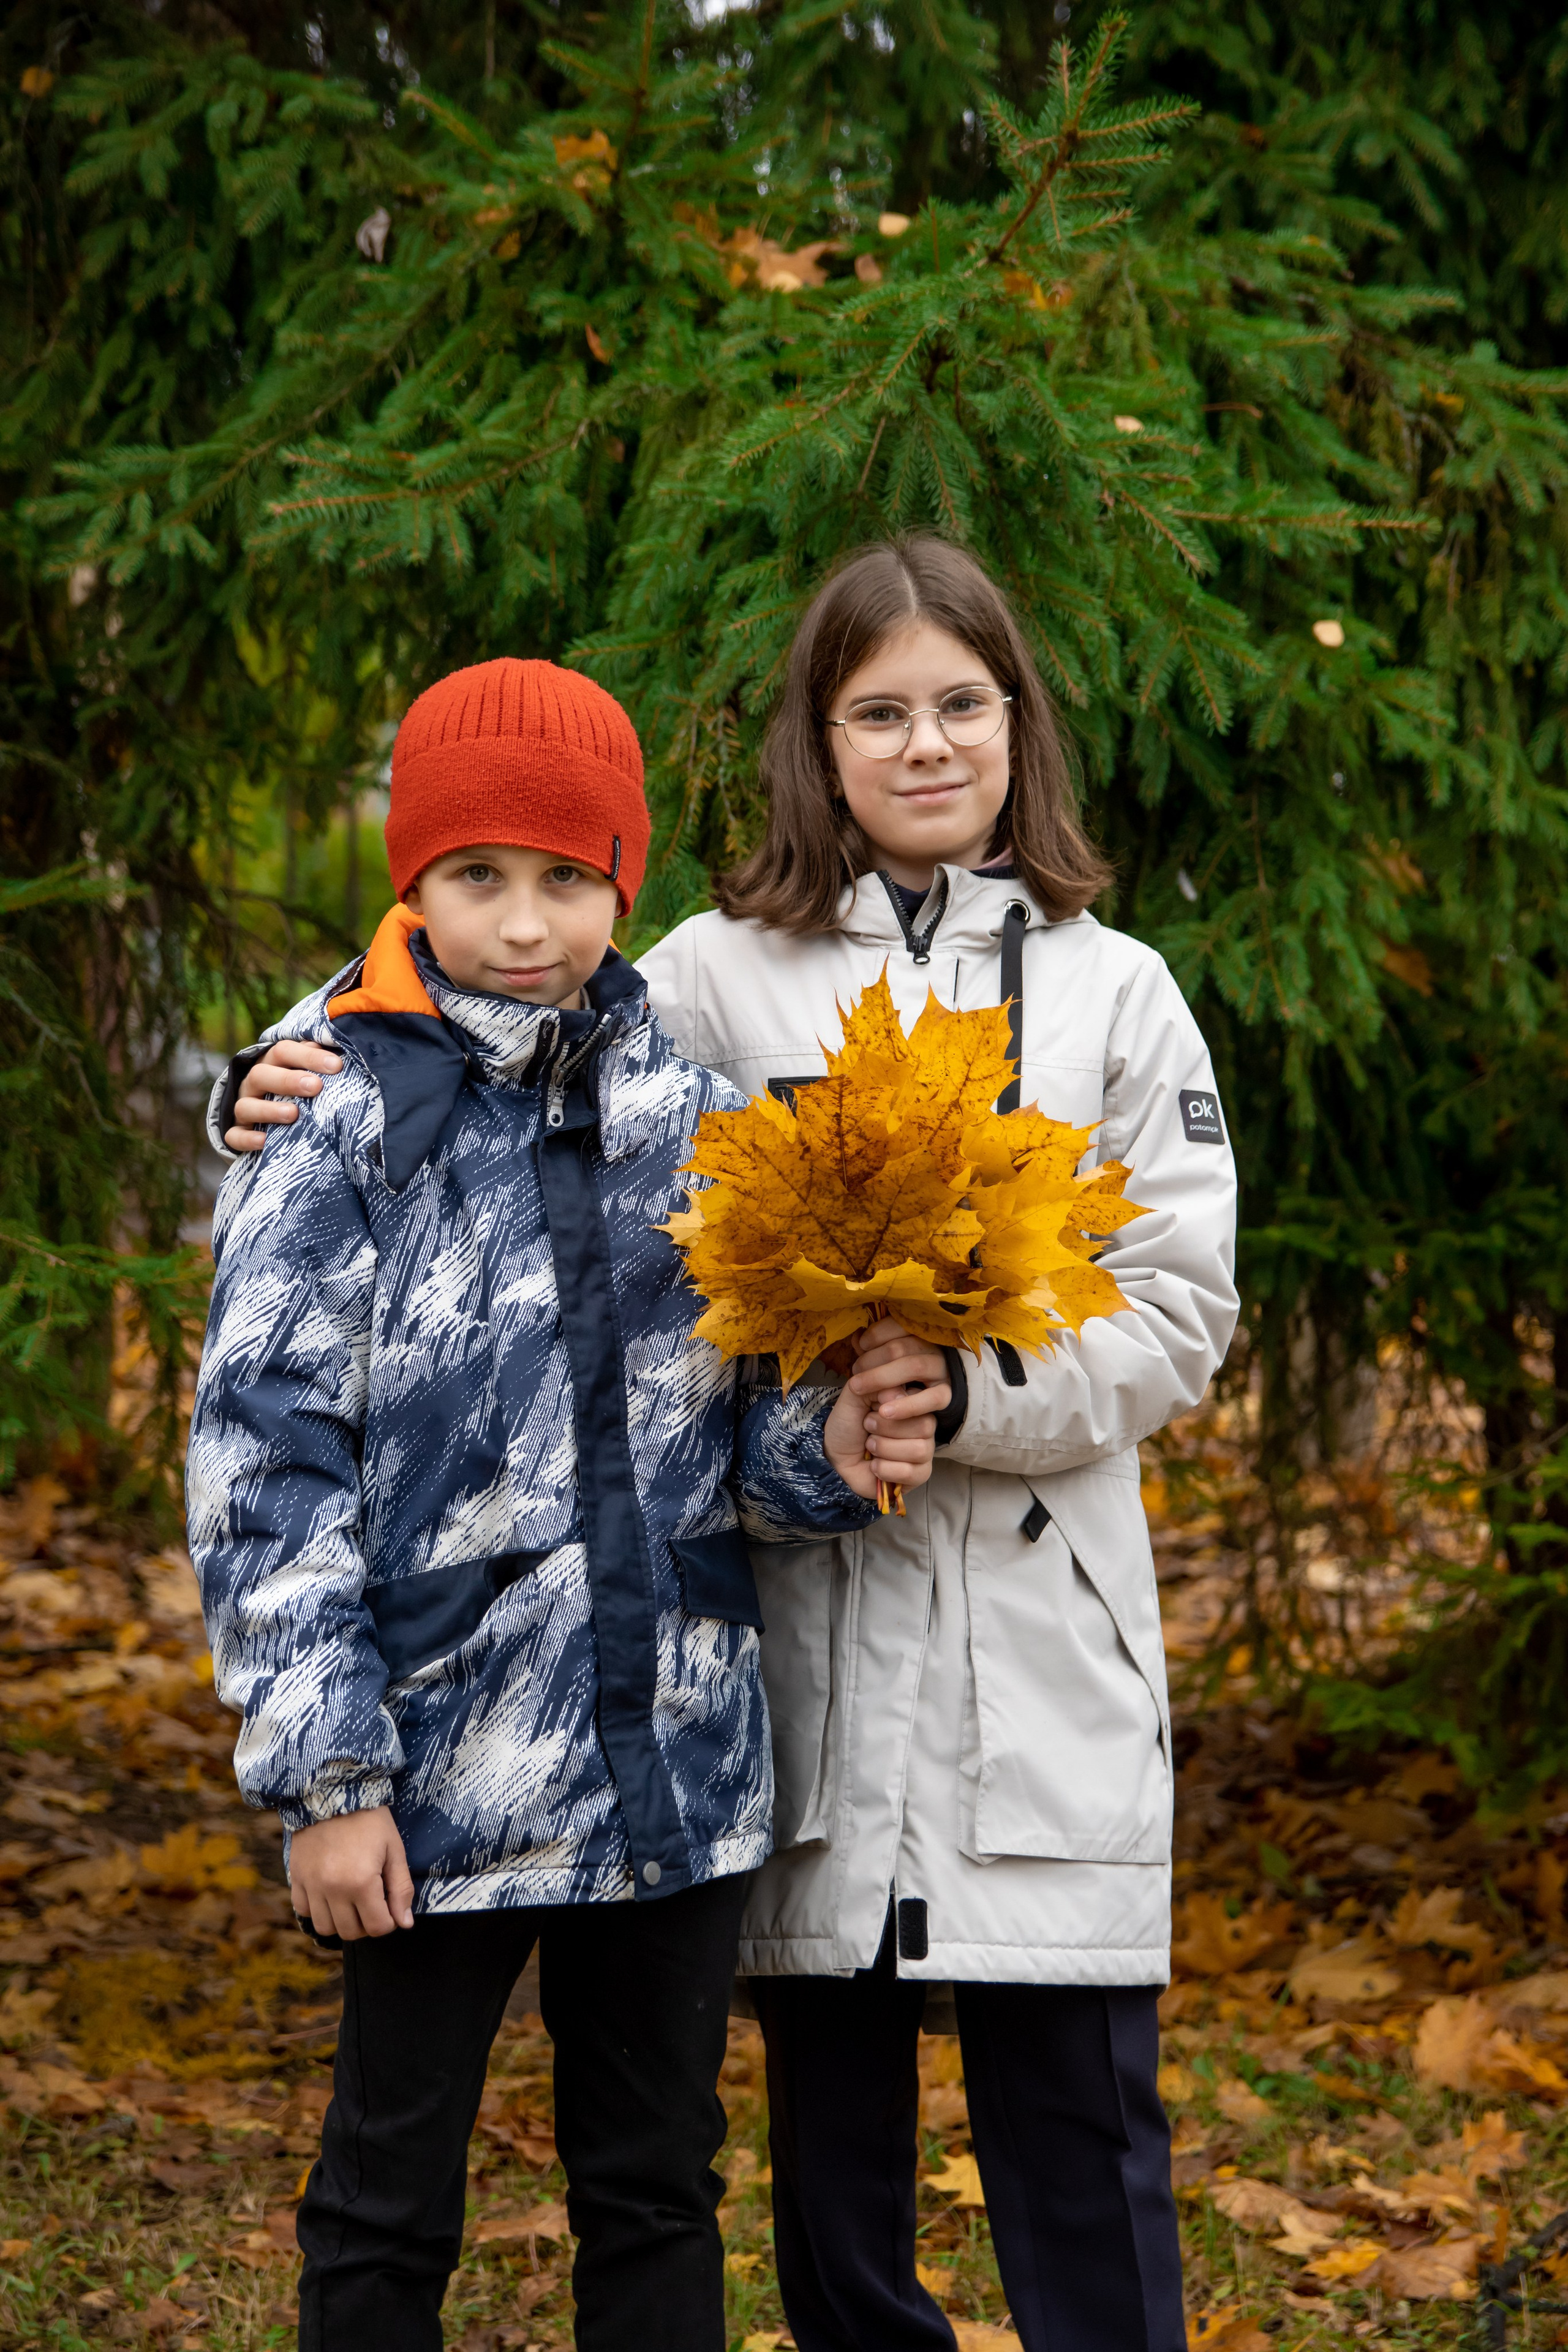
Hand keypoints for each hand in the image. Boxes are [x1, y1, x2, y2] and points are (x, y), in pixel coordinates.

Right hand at [226, 1038, 342, 1152]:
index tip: (336, 1065)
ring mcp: (243, 1108)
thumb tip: (340, 1054)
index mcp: (270, 1063)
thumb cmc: (293, 1091)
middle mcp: (253, 1084)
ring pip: (246, 1106)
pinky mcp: (236, 1132)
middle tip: (315, 1086)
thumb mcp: (303, 1072)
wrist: (260, 1118)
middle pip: (261, 1074)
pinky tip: (265, 1140)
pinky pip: (234, 1135)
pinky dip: (248, 1138)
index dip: (309, 1056)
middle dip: (289, 1080)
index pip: (283, 1051)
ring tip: (293, 1114)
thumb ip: (316, 1061)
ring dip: (269, 1109)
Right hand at [289, 1805, 414, 1941]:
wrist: (333, 1791)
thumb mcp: (394, 1849)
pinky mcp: (296, 1878)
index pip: (377, 1927)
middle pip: (350, 1932)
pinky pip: (303, 1911)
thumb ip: (401, 1889)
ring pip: (325, 1927)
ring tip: (351, 1902)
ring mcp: (311, 1885)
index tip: (390, 1906)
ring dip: (341, 1921)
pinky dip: (317, 1909)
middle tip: (372, 1904)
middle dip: (366, 1924)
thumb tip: (405, 1924)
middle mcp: (333, 1889)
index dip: (388, 1921)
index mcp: (361, 1883)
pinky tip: (330, 1894)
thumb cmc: (369, 1819)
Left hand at [822, 1317, 949, 1501]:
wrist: (835, 1456)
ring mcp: (924, 1452)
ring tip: (870, 1446)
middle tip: (868, 1427)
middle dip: (886, 1428)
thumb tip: (900, 1392)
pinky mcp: (919, 1475)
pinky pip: (912, 1472)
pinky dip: (886, 1469)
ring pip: (919, 1450)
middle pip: (925, 1426)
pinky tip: (874, 1466)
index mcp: (912, 1404)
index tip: (873, 1409)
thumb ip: (875, 1383)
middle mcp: (924, 1426)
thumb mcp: (856, 1395)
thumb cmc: (849, 1425)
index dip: (894, 1406)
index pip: (923, 1400)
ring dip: (884, 1448)